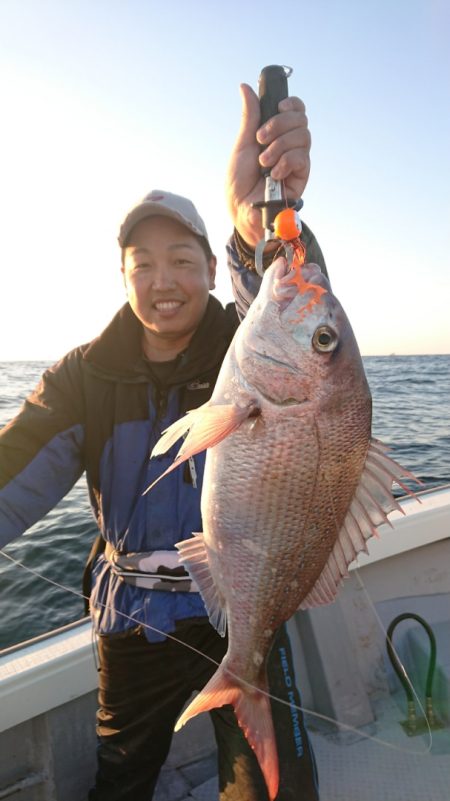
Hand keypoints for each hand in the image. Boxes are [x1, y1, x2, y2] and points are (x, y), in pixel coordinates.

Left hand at [226, 83, 310, 247]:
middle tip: (260, 139)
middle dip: (279, 124)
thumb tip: (245, 87)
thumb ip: (250, 117)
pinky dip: (285, 162)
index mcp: (277, 134)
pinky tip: (273, 174)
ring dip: (279, 146)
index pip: (295, 110)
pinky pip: (302, 157)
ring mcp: (297, 160)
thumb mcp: (242, 144)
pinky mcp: (302, 176)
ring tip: (263, 162)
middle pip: (301, 119)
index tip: (278, 106)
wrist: (242, 209)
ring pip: (302, 137)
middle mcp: (290, 144)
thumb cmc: (239, 180)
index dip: (291, 104)